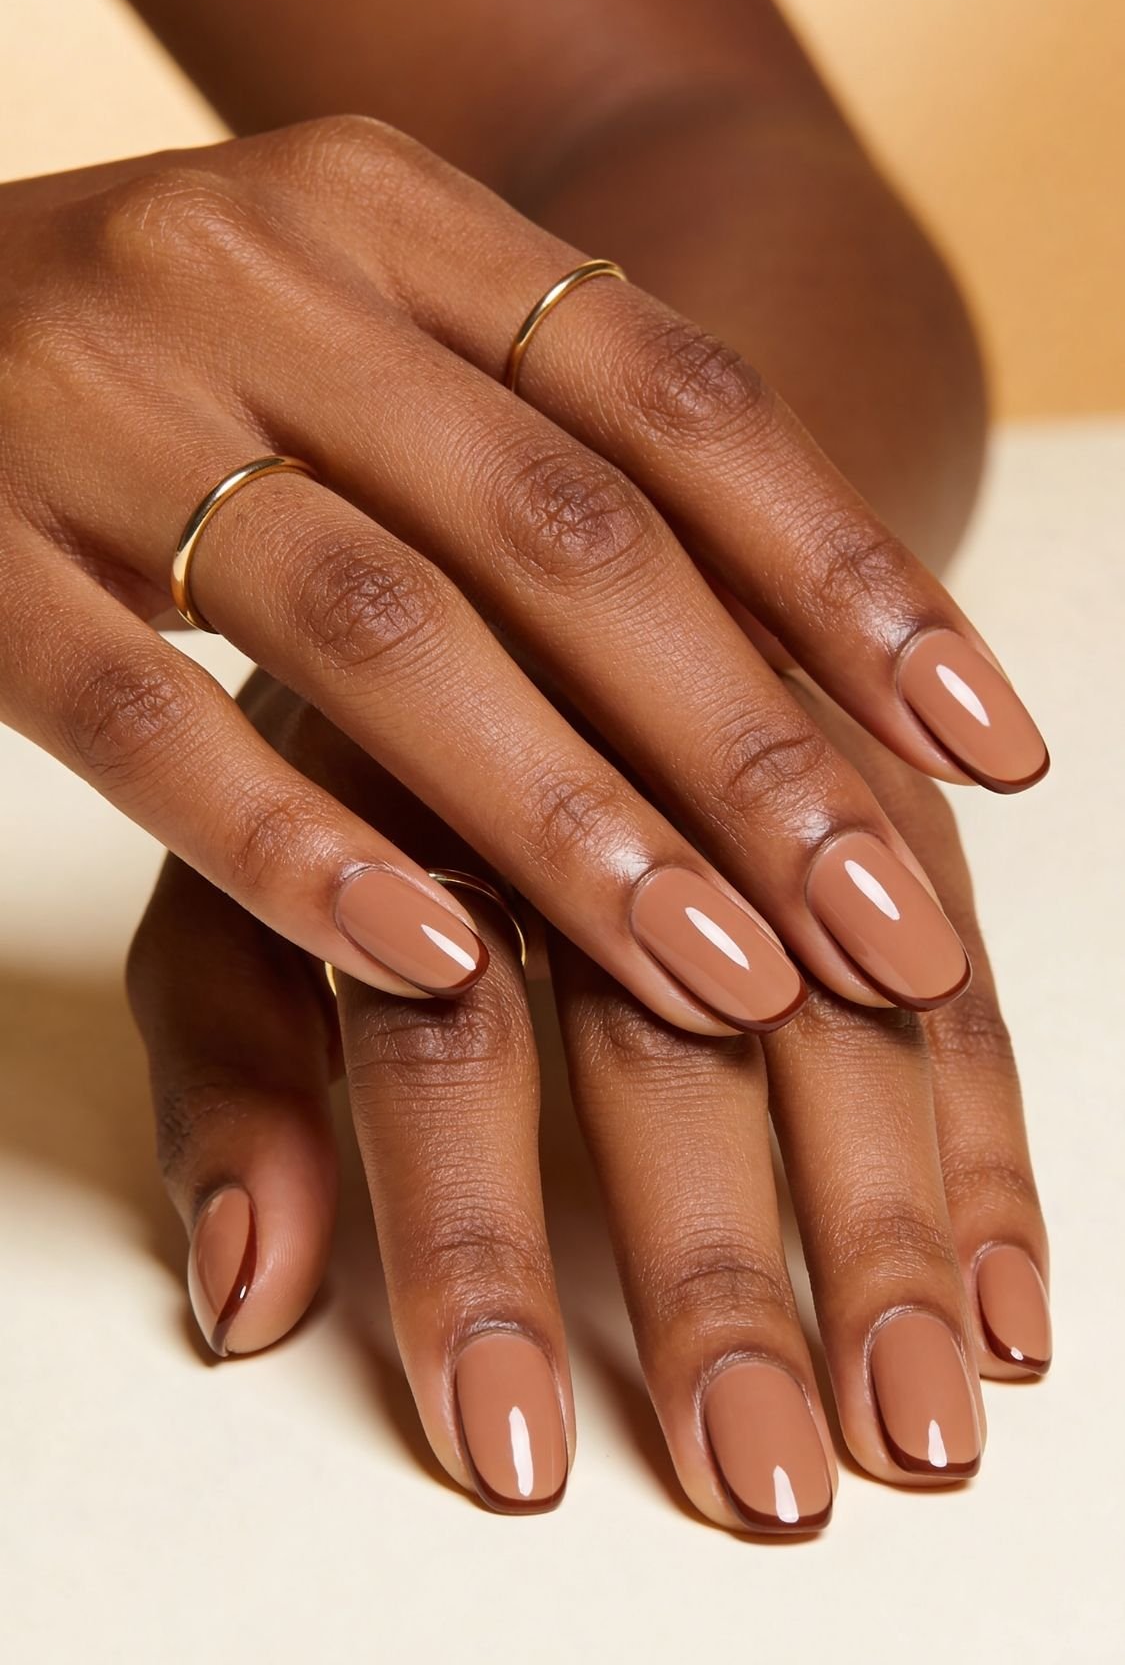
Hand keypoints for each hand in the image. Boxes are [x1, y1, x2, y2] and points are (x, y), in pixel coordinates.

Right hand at [1, 116, 1045, 1031]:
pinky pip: (143, 712)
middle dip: (746, 745)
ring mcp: (93, 394)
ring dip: (565, 822)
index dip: (850, 573)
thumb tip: (814, 675)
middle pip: (560, 526)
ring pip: (381, 630)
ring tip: (719, 981)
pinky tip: (431, 960)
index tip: (991, 742)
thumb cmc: (182, 340)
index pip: (676, 390)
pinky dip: (298, 842)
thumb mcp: (361, 321)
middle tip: (886, 926)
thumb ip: (540, 446)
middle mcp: (253, 265)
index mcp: (389, 203)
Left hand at [127, 674, 1048, 1528]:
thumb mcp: (243, 885)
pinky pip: (963, 954)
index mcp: (409, 793)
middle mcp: (599, 763)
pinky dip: (990, 1133)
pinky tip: (1010, 1294)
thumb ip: (235, 1079)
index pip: (443, 1034)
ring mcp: (764, 763)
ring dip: (888, 1216)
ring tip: (919, 1419)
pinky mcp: (883, 777)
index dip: (473, 1240)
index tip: (509, 1442)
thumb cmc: (350, 755)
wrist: (529, 516)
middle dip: (715, 1257)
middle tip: (765, 1473)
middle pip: (665, 1023)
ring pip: (843, 993)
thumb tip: (248, 1300)